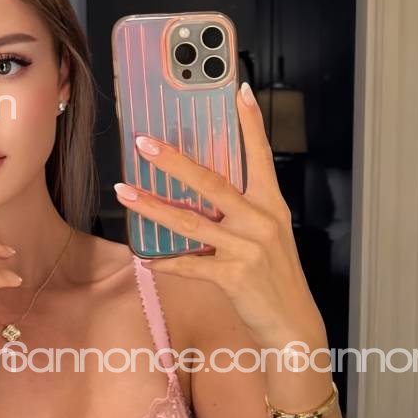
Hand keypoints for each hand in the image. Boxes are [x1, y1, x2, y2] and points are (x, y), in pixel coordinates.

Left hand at [113, 82, 324, 348]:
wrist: (292, 326)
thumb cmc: (274, 280)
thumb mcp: (268, 238)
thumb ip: (241, 215)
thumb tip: (200, 198)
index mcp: (271, 206)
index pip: (260, 156)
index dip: (250, 123)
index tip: (238, 91)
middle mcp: (261, 221)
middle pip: (212, 182)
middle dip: (175, 161)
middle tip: (145, 143)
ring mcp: (247, 248)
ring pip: (190, 222)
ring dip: (153, 207)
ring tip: (125, 193)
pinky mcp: (234, 276)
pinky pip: (190, 265)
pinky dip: (166, 264)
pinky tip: (146, 259)